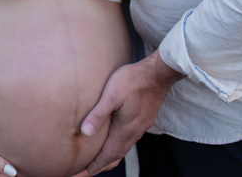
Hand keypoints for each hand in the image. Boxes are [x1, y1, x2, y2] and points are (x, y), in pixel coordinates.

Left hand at [80, 50, 182, 174]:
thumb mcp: (110, 96)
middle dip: (105, 163)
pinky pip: (132, 138)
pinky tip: (119, 139)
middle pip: (118, 154)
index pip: (110, 153)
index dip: (98, 164)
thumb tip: (84, 133)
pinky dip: (122, 144)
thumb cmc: (132, 81)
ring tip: (104, 158)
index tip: (88, 171)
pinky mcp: (145, 118)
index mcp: (125, 129)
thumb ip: (98, 115)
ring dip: (114, 154)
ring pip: (126, 146)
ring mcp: (142, 125)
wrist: (157, 74)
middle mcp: (135, 131)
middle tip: (92, 169)